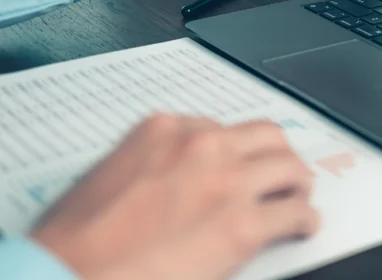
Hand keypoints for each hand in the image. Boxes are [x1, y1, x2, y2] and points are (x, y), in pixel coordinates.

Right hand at [32, 114, 317, 279]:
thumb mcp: (111, 175)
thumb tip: (175, 177)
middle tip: (281, 172)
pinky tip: (303, 226)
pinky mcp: (242, 224)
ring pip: (287, 166)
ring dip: (297, 182)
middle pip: (264, 136)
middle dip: (275, 155)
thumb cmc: (74, 241)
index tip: (238, 162)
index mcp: (165, 129)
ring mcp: (226, 181)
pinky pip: (292, 214)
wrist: (65, 278)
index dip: (234, 150)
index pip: (220, 128)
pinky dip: (304, 219)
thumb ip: (152, 163)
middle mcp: (201, 145)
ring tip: (298, 194)